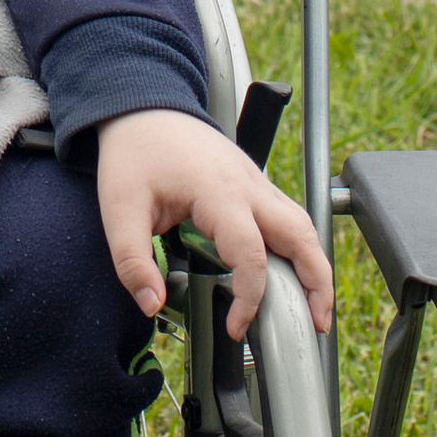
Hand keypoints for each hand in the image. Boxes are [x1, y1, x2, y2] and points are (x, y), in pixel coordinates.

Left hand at [95, 107, 333, 339]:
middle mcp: (249, 186)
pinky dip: (301, 248)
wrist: (143, 108)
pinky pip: (289, 217)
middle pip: (302, 235)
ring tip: (316, 308)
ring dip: (316, 265)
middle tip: (317, 325)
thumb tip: (151, 305)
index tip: (235, 327)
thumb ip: (132, 262)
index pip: (251, 253)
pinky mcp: (255, 184)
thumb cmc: (134, 153)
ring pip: (303, 225)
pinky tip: (294, 273)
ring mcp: (257, 182)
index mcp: (219, 192)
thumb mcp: (118, 209)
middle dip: (317, 283)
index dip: (249, 298)